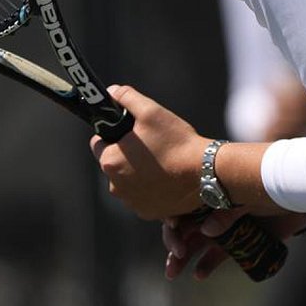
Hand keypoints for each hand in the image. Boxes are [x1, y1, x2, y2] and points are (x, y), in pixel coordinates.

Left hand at [88, 85, 208, 220]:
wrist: (205, 173)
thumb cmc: (176, 142)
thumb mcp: (151, 111)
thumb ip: (127, 98)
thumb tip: (112, 92)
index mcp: (110, 161)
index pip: (99, 143)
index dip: (115, 134)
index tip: (134, 132)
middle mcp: (115, 186)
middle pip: (115, 163)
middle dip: (128, 154)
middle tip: (153, 146)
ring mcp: (132, 202)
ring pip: (129, 181)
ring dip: (139, 173)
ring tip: (164, 163)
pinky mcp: (148, 212)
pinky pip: (144, 197)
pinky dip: (152, 189)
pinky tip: (169, 179)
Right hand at [161, 207, 305, 281]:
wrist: (296, 197)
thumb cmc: (270, 187)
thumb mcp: (247, 195)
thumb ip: (227, 211)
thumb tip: (206, 230)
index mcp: (209, 194)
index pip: (182, 207)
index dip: (173, 219)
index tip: (173, 228)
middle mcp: (211, 212)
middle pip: (184, 229)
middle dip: (174, 244)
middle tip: (175, 257)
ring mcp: (223, 229)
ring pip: (195, 245)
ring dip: (181, 259)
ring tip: (172, 273)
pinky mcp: (236, 244)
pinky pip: (216, 257)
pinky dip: (205, 266)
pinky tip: (199, 274)